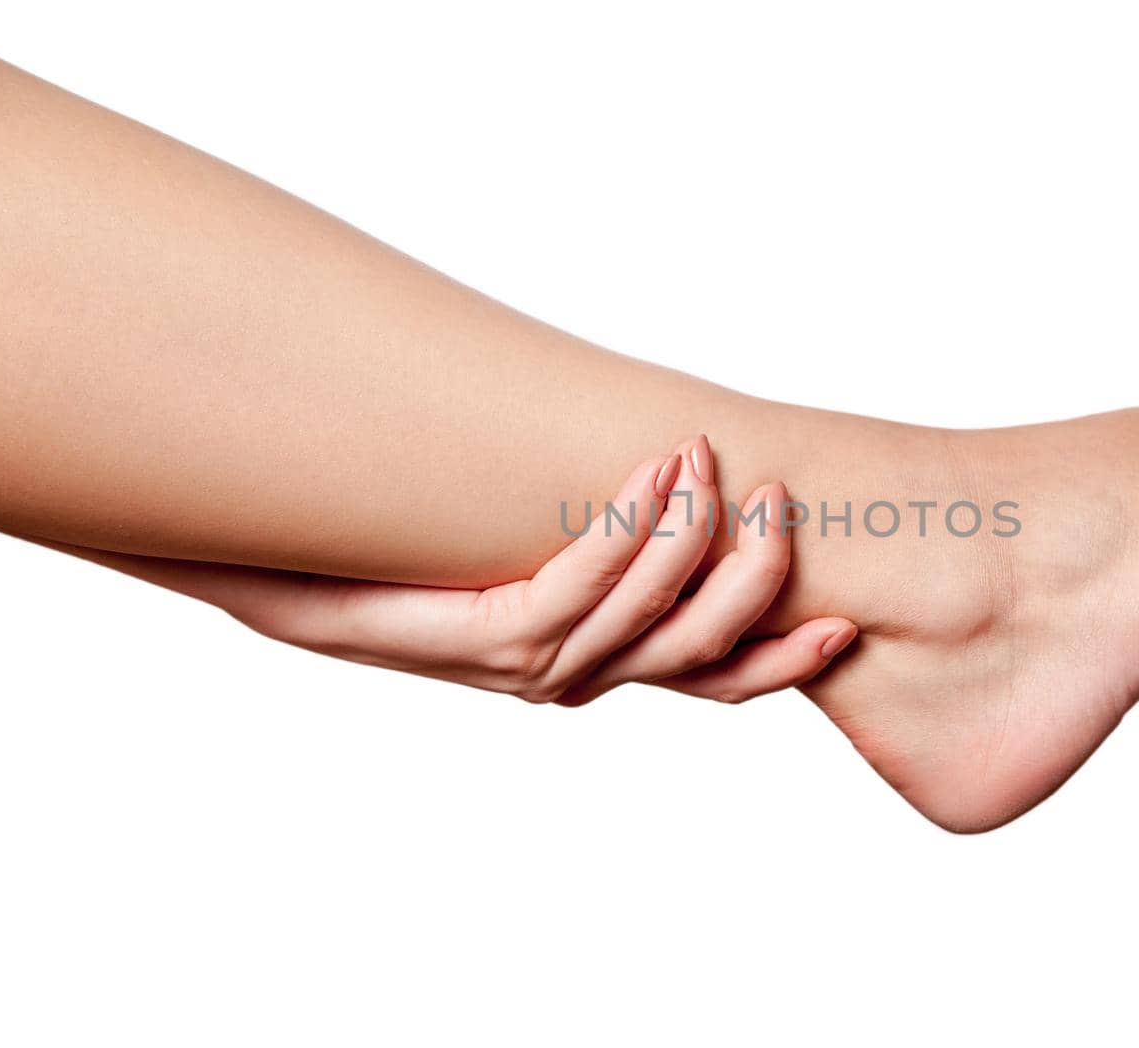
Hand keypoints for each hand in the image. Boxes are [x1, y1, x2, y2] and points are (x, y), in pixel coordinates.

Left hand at [46, 436, 857, 703]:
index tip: (844, 624)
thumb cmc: (414, 552)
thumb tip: (681, 459)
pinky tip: (645, 475)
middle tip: (775, 500)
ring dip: (684, 538)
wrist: (294, 569)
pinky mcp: (477, 640)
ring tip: (701, 456)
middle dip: (748, 581)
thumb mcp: (524, 537)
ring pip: (639, 619)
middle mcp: (571, 675)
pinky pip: (570, 593)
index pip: (713, 683)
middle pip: (693, 651)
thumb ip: (604, 527)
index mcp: (597, 661)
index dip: (778, 664)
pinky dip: (617, 536)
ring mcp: (525, 664)